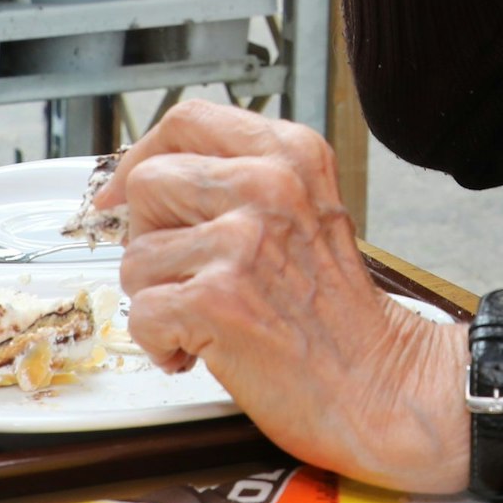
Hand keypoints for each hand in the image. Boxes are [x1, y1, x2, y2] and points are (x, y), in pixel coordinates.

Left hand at [99, 100, 470, 494]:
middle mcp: (268, 184)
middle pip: (148, 183)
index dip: (144, 155)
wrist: (375, 380)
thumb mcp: (305, 209)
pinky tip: (202, 348)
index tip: (127, 192)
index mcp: (289, 154)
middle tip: (186, 273)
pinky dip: (161, 344)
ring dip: (158, 297)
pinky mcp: (218, 299)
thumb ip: (239, 180)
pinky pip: (142, 314)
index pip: (186, 121)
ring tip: (207, 316)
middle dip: (150, 237)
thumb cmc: (333, 309)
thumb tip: (141, 183)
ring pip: (135, 255)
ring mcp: (242, 240)